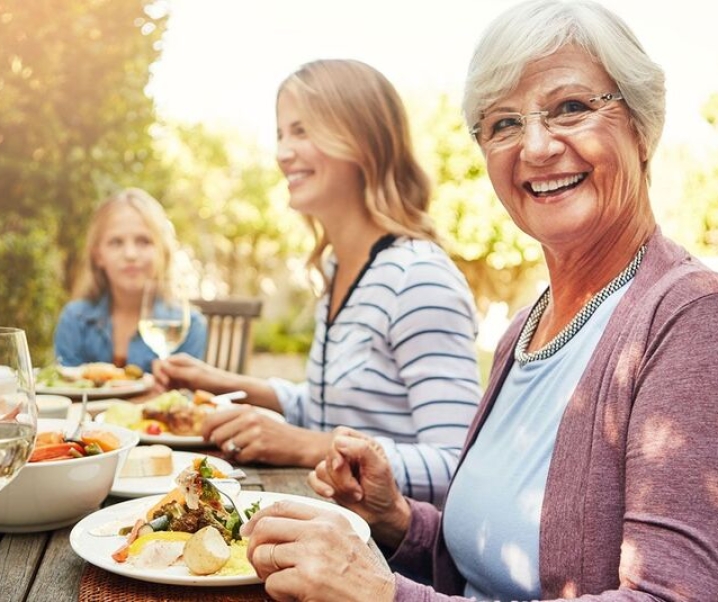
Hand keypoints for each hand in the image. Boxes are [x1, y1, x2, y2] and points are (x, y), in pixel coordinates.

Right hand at [151, 353, 220, 391]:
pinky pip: (169, 386)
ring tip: (165, 395)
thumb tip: (160, 363)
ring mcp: (180, 375)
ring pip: (162, 380)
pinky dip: (167, 390)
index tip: (166, 383)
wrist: (226, 388)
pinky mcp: (183, 384)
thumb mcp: (193, 376)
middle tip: (163, 392)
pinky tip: (169, 396)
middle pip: (158, 371)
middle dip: (157, 381)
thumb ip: (176, 371)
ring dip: (161, 387)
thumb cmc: (211, 380)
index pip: (159, 363)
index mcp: (180, 360)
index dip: (158, 374)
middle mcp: (178, 365)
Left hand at [202, 406, 332, 466]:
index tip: (205, 437)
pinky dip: (244, 459)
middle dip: (219, 444)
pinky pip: (240, 457)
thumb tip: (208, 434)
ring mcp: (254, 433)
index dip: (204, 430)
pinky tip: (253, 454)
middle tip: (229, 446)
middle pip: (217, 434)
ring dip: (232, 452)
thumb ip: (234, 422)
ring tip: (244, 449)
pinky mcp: (260, 447)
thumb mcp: (255, 420)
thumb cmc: (274, 433)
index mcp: (246, 410)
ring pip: (227, 446)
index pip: (213, 418)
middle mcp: (249, 418)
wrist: (298, 442)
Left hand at [240, 500, 394, 601]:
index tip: (248, 530)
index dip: (258, 517)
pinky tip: (294, 595)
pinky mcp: (307, 580)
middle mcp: (320, 531)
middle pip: (265, 527)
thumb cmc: (363, 576)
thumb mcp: (344, 537)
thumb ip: (316, 528)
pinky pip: (272, 583)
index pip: (282, 505)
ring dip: (265, 573)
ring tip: (281, 582)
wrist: (382, 599)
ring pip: (263, 556)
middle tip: (258, 562)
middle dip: (254, 547)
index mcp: (329, 518)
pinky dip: (278, 593)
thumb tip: (276, 530)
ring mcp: (312, 554)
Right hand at [308, 427, 410, 548]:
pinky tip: (331, 495)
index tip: (342, 465)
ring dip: (338, 486)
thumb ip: (361, 449)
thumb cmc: (383, 490)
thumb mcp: (379, 467)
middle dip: (342, 476)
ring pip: (320, 469)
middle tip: (358, 489)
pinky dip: (320, 488)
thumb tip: (337, 441)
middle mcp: (347, 453)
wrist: (380, 515)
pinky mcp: (327, 481)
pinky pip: (312, 479)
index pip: (339, 435)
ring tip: (355, 494)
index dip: (337, 451)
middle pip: (329, 455)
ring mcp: (336, 468)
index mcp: (361, 443)